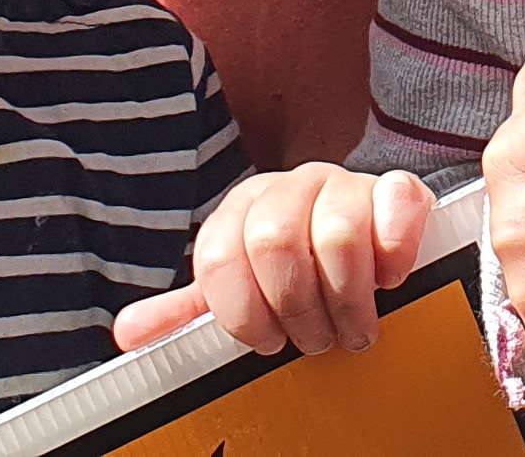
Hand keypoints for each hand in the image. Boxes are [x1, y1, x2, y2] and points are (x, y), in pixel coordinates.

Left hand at [112, 163, 433, 356]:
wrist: (367, 232)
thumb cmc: (301, 269)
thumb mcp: (243, 290)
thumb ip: (190, 313)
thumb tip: (129, 333)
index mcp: (241, 210)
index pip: (218, 256)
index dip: (242, 313)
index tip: (266, 341)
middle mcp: (288, 188)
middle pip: (274, 243)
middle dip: (297, 308)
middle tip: (316, 338)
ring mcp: (344, 183)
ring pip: (336, 234)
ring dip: (348, 299)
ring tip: (354, 325)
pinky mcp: (396, 188)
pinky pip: (395, 206)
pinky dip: (393, 253)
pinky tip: (390, 277)